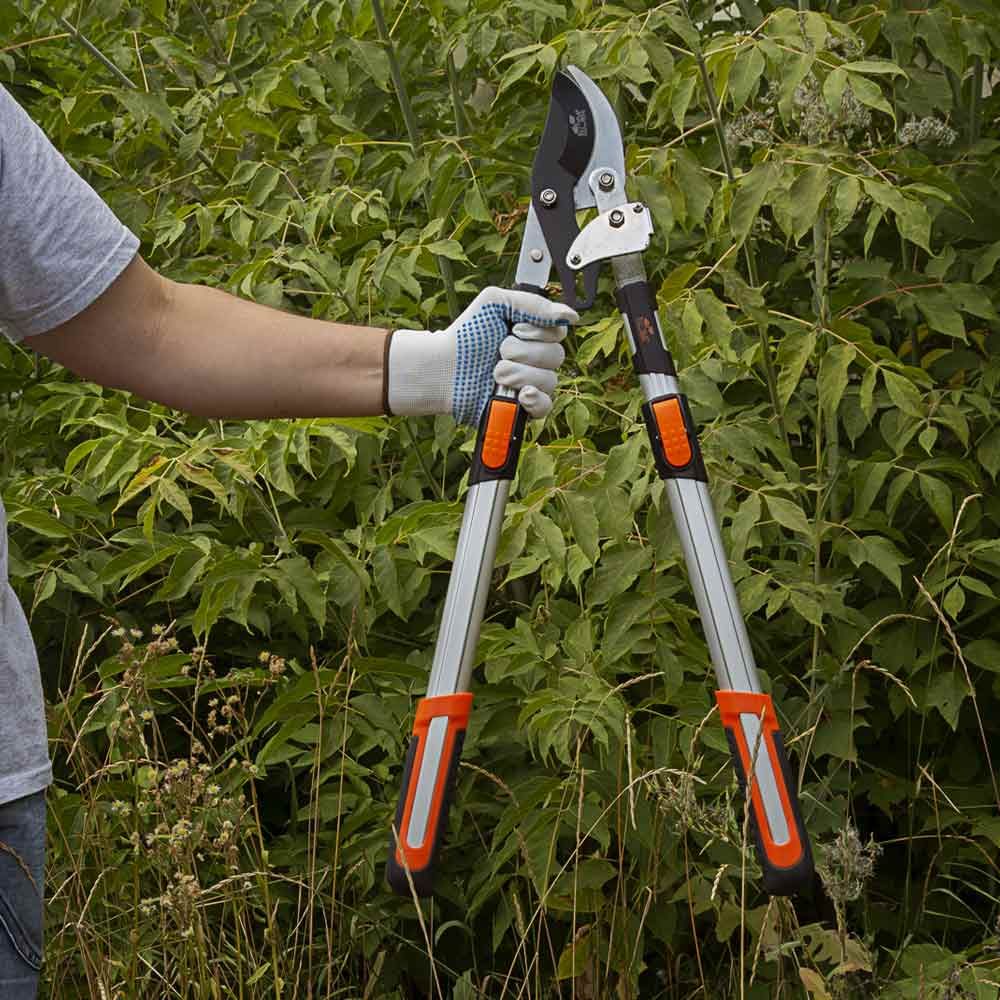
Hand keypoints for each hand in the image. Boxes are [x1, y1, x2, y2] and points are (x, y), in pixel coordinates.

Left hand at [386, 287, 577, 424]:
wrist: (444, 368)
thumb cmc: (467, 335)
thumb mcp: (495, 303)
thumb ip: (532, 304)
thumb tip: (568, 316)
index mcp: (534, 334)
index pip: (559, 332)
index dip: (539, 332)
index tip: (514, 329)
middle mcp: (536, 358)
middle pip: (556, 357)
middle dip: (524, 353)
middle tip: (498, 352)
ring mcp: (531, 384)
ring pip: (550, 380)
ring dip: (520, 374)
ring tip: (495, 373)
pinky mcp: (523, 407)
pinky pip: (546, 406)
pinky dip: (534, 400)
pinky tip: (519, 394)